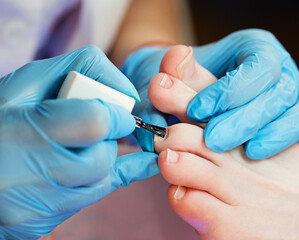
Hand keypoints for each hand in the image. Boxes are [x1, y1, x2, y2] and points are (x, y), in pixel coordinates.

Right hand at [0, 45, 157, 238]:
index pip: (96, 124)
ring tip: (75, 148)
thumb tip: (130, 94)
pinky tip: (95, 170)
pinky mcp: (33, 226)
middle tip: (93, 131)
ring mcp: (29, 208)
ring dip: (100, 162)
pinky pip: (85, 202)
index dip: (116, 116)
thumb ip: (84, 71)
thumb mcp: (30, 82)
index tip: (120, 114)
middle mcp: (23, 177)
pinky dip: (91, 181)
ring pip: (99, 183)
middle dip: (107, 141)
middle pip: (101, 158)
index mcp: (19, 132)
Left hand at [122, 29, 298, 158]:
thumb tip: (177, 58)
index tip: (197, 112)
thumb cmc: (186, 87)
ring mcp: (292, 91)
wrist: (194, 101)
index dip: (230, 90)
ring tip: (253, 151)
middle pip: (280, 89)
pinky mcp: (298, 116)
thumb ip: (174, 73)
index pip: (256, 65)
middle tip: (215, 141)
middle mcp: (279, 67)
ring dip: (282, 130)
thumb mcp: (175, 78)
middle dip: (248, 118)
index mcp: (255, 50)